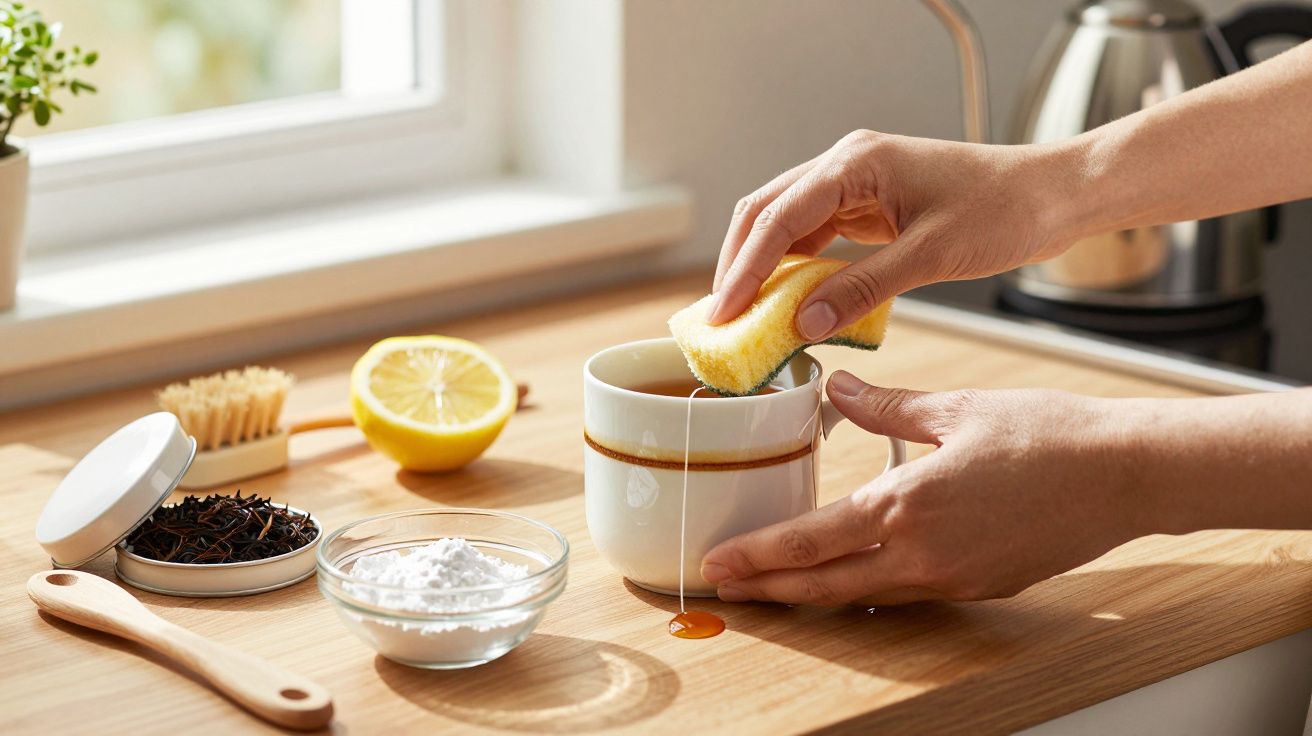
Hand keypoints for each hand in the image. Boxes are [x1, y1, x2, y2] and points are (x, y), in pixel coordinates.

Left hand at [699, 371, 1145, 605]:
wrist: (1125, 475)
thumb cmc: (1047, 434)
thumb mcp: (956, 409)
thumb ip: (886, 407)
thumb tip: (837, 389)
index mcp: (906, 506)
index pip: (809, 543)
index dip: (758, 557)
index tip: (718, 561)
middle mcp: (921, 555)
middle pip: (824, 587)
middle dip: (769, 590)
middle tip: (724, 587)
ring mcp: (952, 580)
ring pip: (863, 597)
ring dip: (814, 594)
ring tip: (775, 586)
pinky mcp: (978, 587)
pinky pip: (907, 594)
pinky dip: (868, 589)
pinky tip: (852, 577)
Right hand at [708, 131, 1077, 338]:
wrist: (1052, 196)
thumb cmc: (1004, 211)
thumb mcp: (930, 256)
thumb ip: (862, 288)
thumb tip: (805, 324)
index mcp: (855, 163)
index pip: (778, 217)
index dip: (744, 268)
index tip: (724, 312)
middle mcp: (847, 165)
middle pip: (767, 212)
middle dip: (739, 264)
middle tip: (722, 318)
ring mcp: (856, 184)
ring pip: (786, 224)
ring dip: (763, 267)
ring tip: (745, 315)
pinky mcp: (870, 205)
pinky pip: (816, 236)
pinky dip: (796, 268)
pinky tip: (788, 300)